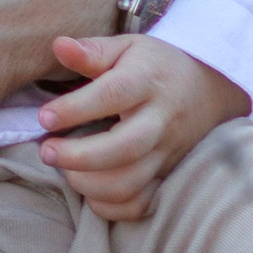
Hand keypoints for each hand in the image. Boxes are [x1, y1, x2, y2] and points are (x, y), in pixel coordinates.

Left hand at [36, 33, 249, 220]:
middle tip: (47, 152)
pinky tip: (90, 191)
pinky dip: (112, 207)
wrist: (208, 90)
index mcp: (146, 81)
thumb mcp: (127, 48)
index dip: (76, 108)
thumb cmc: (154, 66)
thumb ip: (92, 51)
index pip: (113, 94)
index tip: (44, 117)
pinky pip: (142, 204)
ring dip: (91, 184)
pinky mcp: (167, 175)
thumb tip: (59, 45)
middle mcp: (160, 120)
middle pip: (126, 147)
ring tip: (65, 170)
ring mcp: (166, 152)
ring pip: (132, 182)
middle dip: (81, 156)